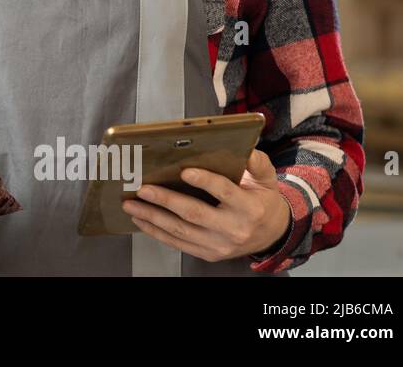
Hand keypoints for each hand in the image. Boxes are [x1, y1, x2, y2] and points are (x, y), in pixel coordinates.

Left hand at [122, 149, 291, 261]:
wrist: (271, 235)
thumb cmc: (262, 201)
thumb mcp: (266, 180)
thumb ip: (257, 163)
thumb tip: (246, 148)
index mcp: (249, 208)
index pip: (225, 192)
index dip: (205, 182)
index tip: (184, 171)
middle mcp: (234, 229)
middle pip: (195, 214)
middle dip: (165, 201)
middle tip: (143, 189)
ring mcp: (220, 245)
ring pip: (181, 231)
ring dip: (152, 217)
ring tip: (131, 205)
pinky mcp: (209, 254)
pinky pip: (178, 244)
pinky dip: (156, 232)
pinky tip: (141, 220)